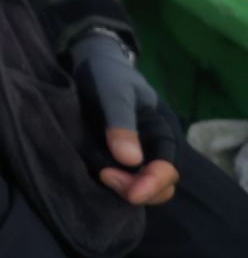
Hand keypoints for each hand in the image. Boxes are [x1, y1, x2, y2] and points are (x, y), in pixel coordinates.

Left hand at [70, 32, 179, 205]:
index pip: (167, 168)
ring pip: (137, 189)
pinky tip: (94, 172)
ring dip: (121, 189)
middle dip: (137, 190)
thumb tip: (131, 161)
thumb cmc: (108, 74)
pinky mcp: (113, 159)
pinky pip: (117, 182)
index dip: (154, 184)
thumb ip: (121, 122)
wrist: (90, 64)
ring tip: (100, 173)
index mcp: (161, 132)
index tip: (132, 193)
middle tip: (106, 176)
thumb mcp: (114, 92)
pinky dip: (110, 184)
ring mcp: (132, 157)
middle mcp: (151, 150)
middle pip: (157, 187)